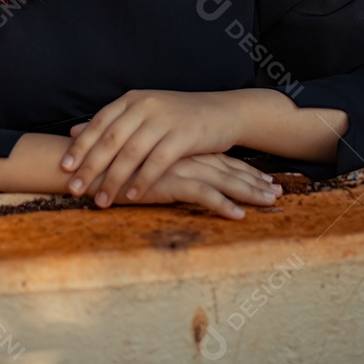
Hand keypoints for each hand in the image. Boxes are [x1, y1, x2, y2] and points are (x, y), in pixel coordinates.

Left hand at [61, 89, 245, 206]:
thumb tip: (73, 131)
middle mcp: (145, 106)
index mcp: (132, 99)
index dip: (80, 145)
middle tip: (74, 189)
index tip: (64, 168)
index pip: (99, 123)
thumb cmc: (177, 116)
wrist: (222, 111)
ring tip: (100, 201)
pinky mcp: (183, 136)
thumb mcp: (143, 113)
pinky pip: (157, 162)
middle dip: (90, 166)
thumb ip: (110, 122)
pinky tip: (132, 197)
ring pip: (131, 153)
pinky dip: (143, 180)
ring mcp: (164, 120)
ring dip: (113, 179)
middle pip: (110, 139)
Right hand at [104, 152, 282, 218]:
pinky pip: (202, 194)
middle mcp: (181, 153)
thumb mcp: (138, 165)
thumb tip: (170, 173)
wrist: (84, 163)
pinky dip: (222, 205)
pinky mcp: (167, 180)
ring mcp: (176, 165)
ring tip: (271, 203)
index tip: (265, 178)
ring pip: (221, 179)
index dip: (242, 169)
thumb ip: (155, 165)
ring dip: (249, 192)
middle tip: (279, 192)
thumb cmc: (107, 167)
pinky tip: (239, 216)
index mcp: (177, 147)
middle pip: (226, 167)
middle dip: (254, 180)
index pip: (217, 158)